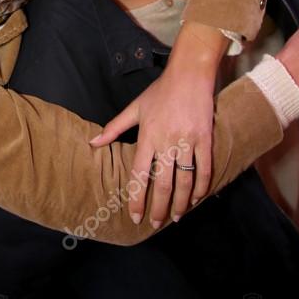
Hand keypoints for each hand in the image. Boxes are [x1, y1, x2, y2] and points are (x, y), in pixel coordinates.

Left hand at [90, 68, 213, 226]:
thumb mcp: (135, 107)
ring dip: (181, 203)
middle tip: (155, 223)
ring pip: (184, 181)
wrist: (189, 74)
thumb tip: (93, 142)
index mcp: (147, 136)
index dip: (137, 198)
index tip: (135, 216)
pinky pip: (204, 169)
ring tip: (176, 216)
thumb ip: (114, 127)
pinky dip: (202, 187)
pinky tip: (197, 198)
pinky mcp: (205, 139)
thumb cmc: (160, 91)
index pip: (139, 174)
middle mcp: (167, 141)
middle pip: (162, 183)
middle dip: (158, 208)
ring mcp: (188, 141)